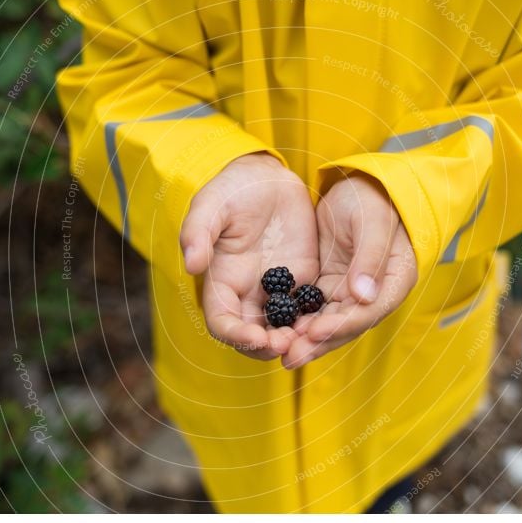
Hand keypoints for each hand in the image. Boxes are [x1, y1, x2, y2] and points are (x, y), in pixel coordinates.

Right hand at [180, 153, 319, 359]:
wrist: (268, 176)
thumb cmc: (233, 189)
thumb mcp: (211, 205)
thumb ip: (198, 232)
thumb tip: (192, 265)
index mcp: (221, 282)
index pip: (222, 322)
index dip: (236, 335)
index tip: (256, 338)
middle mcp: (248, 293)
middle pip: (254, 336)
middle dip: (268, 346)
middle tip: (288, 344)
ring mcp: (277, 289)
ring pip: (284, 328)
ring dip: (295, 339)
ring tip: (310, 339)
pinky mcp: (303, 280)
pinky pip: (310, 308)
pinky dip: (317, 319)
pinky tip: (330, 321)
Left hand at [283, 173, 416, 368]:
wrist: (365, 184)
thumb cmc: (375, 198)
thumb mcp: (373, 221)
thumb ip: (369, 257)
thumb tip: (363, 295)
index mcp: (392, 282)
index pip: (366, 313)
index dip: (339, 326)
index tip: (313, 332)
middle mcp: (373, 294)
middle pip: (344, 326)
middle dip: (317, 343)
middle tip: (289, 357)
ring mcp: (350, 291)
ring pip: (327, 321)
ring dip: (306, 338)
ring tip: (280, 351)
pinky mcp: (331, 285)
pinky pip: (313, 308)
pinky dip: (298, 320)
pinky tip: (277, 330)